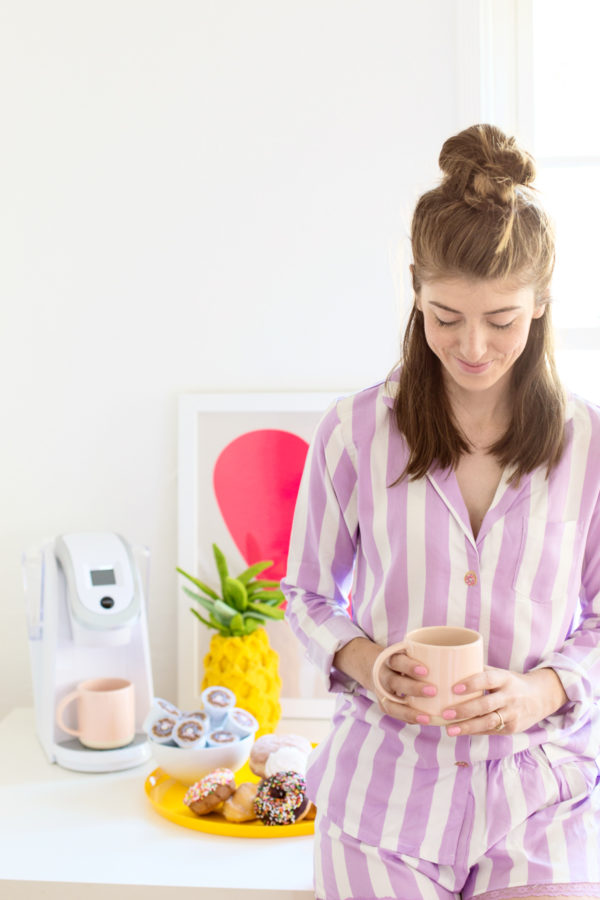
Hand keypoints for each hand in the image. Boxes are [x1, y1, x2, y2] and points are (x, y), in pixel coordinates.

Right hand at [372, 649, 439, 725]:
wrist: (378, 666)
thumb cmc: (404, 658)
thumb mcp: (409, 651)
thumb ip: (427, 654)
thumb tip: (460, 661)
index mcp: (390, 658)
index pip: (397, 660)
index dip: (409, 666)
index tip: (426, 671)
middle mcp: (382, 675)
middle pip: (393, 682)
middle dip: (412, 688)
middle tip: (433, 691)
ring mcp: (381, 691)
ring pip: (390, 703)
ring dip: (409, 711)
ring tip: (427, 718)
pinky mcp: (384, 704)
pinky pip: (394, 714)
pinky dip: (408, 718)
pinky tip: (424, 720)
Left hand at [440, 666, 568, 737]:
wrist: (541, 697)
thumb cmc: (512, 683)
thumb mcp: (501, 673)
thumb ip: (480, 671)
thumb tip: (452, 667)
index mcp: (505, 678)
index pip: (487, 679)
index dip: (471, 684)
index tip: (454, 688)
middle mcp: (510, 696)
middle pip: (485, 704)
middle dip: (463, 710)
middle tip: (445, 713)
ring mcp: (512, 714)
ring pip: (488, 722)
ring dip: (467, 727)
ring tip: (449, 729)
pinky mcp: (512, 728)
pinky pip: (491, 730)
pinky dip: (475, 731)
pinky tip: (461, 731)